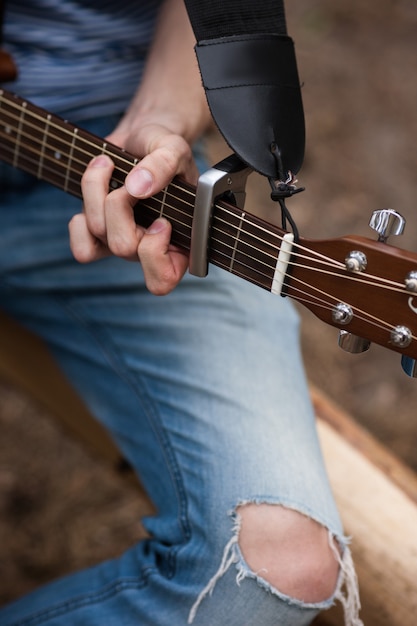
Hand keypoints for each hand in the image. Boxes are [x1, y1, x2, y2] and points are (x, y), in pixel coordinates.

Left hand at [69, 122, 198, 294]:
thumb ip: (164, 164)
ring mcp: (122, 244)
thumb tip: (137, 186)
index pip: (162, 279)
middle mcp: (150, 250)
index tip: (162, 220)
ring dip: (97, 193)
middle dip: (120, 205)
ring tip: (108, 165)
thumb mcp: (174, 148)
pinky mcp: (99, 236)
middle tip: (132, 178)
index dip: (153, 251)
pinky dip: (80, 216)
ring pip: (98, 233)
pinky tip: (95, 189)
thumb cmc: (164, 148)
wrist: (142, 139)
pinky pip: (81, 245)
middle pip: (123, 246)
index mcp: (181, 244)